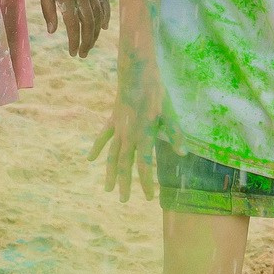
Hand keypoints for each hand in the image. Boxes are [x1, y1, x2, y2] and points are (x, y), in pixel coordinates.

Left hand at [35, 0, 109, 58]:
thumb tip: (52, 32)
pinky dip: (105, 16)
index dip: (73, 41)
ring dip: (95, 32)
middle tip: (82, 54)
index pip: (73, 24)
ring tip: (89, 45)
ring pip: (98, 15)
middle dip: (86, 41)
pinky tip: (103, 28)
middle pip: (88, 23)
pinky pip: (104, 2)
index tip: (72, 53)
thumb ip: (48, 10)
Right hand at [87, 53, 161, 202]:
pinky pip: (103, 137)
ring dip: (110, 173)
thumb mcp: (169, 112)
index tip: (148, 197)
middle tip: (124, 200)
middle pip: (125, 165)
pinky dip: (97, 148)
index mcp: (144, 135)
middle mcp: (128, 135)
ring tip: (108, 189)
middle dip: (125, 183)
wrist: (136, 72)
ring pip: (112, 155)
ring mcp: (118, 128)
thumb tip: (183, 153)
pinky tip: (90, 159)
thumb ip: (175, 134)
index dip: (146, 182)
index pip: (144, 165)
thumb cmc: (156, 92)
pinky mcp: (113, 120)